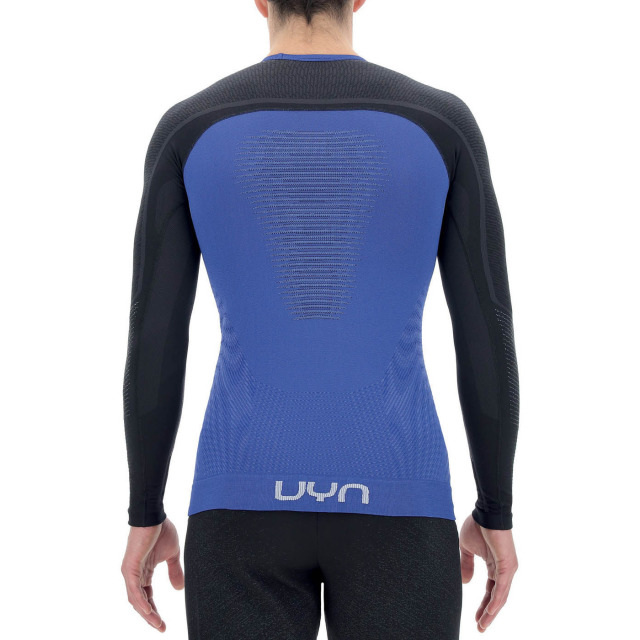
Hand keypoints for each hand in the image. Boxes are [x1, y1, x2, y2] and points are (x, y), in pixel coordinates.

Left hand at [121, 517, 184, 631]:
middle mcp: (134, 575)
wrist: (154, 515)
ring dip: (146, 613)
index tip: (163, 624)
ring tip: (156, 623)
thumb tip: (179, 589)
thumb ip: (174, 571)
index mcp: (143, 572)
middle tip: (161, 627)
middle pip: (140, 602)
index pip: (147, 597)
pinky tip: (148, 611)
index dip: (155, 611)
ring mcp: (130, 572)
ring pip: (136, 599)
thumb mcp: (172, 554)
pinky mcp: (130, 567)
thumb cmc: (161, 530)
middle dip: (151, 616)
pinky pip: (133, 589)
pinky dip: (140, 601)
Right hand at [459, 514, 517, 631]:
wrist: (486, 512)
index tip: (475, 618)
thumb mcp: (467, 548)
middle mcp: (503, 570)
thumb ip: (466, 565)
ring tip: (483, 625)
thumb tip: (465, 582)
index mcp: (494, 566)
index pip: (490, 591)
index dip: (483, 605)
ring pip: (500, 596)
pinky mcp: (507, 565)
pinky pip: (502, 587)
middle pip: (496, 598)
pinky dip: (496, 600)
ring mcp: (507, 569)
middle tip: (480, 628)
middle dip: (488, 614)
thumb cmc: (477, 525)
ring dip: (492, 612)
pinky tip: (491, 611)